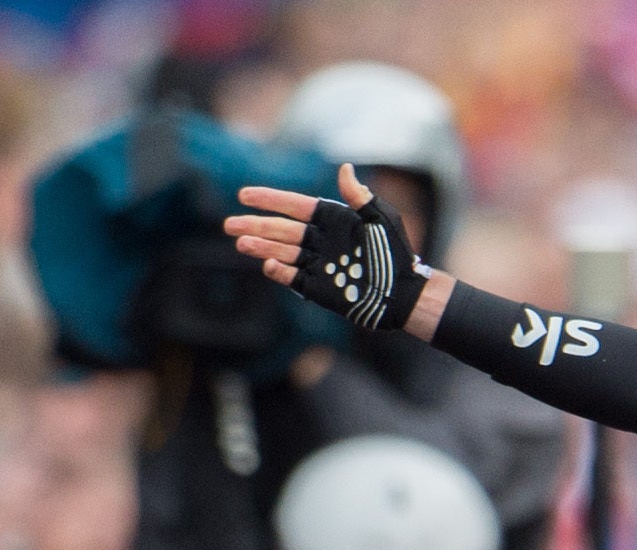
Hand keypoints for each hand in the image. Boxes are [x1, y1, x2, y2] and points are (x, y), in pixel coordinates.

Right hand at [226, 164, 450, 336]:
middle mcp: (322, 241)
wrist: (407, 294)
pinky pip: (294, 279)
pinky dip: (281, 273)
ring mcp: (319, 265)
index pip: (296, 206)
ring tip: (241, 243)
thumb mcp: (382, 221)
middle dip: (256, 226)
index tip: (244, 195)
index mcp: (334, 220)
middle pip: (283, 230)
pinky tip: (268, 265)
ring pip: (283, 253)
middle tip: (229, 225)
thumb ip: (360, 197)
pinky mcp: (320, 289)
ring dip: (262, 248)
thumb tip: (345, 168)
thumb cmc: (398, 255)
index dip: (270, 200)